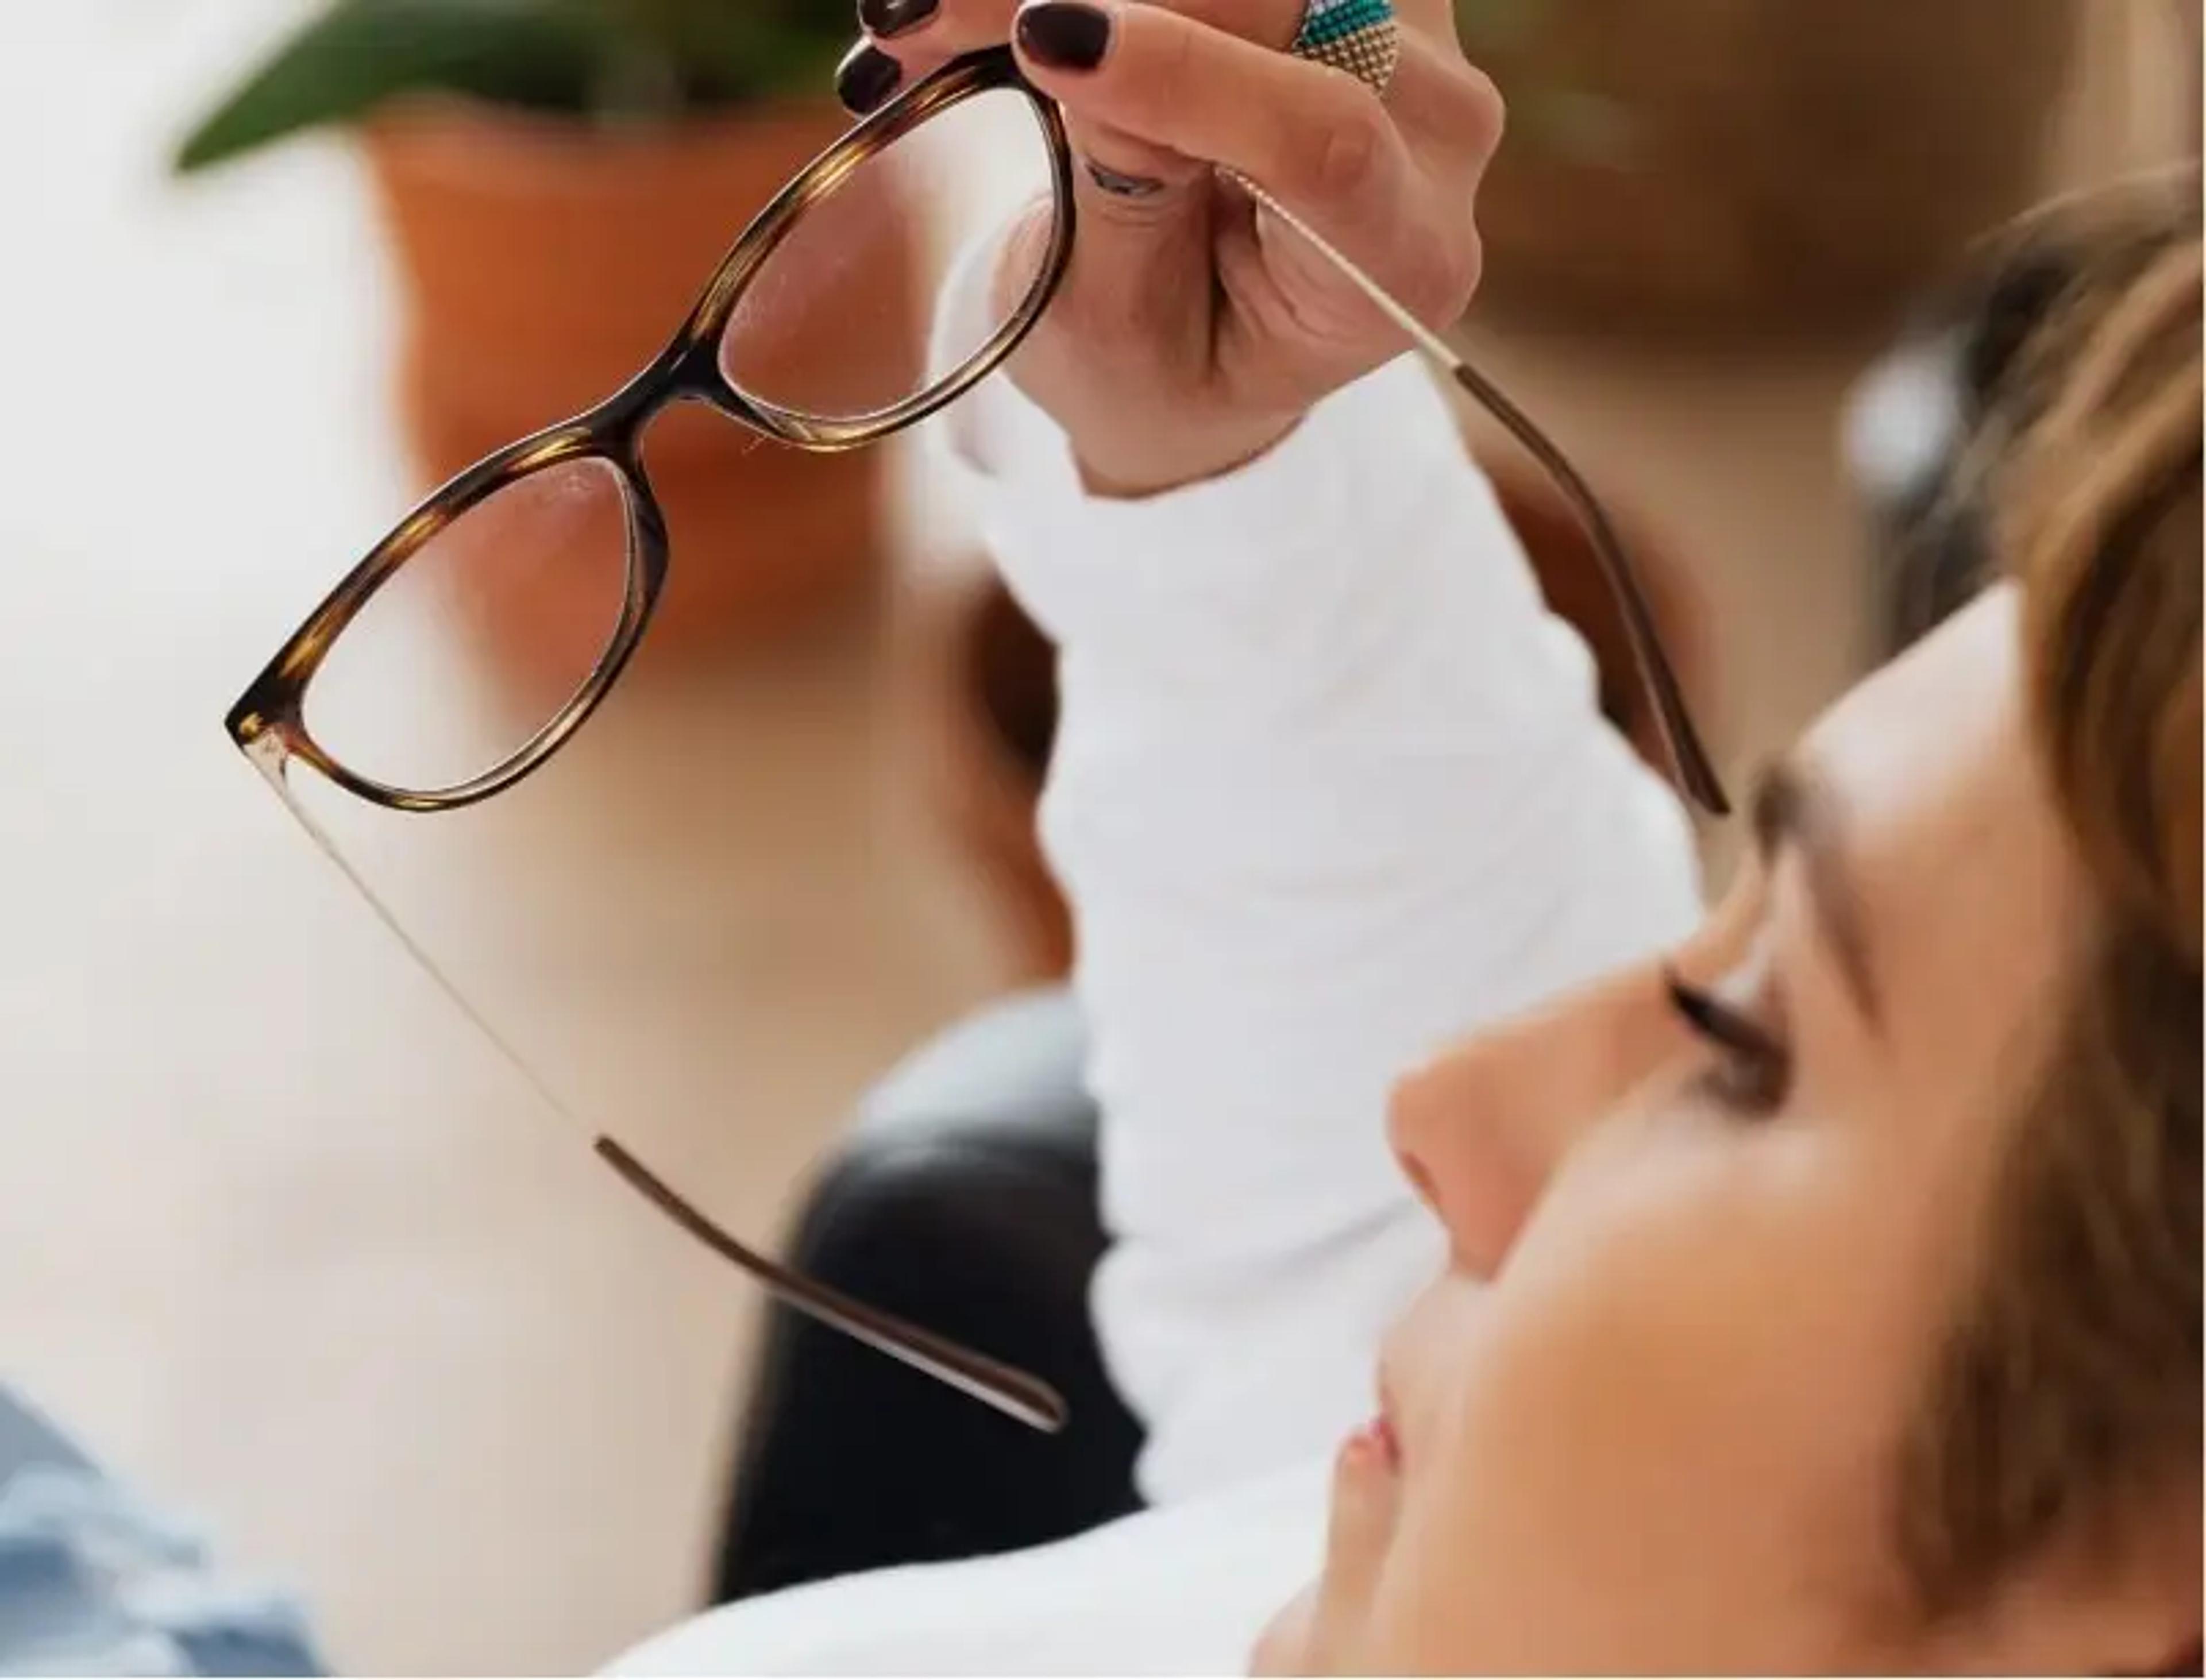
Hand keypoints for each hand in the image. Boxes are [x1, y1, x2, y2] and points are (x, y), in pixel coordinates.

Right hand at [840, 0, 1501, 494]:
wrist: (1210, 340)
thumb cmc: (1165, 363)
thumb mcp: (1119, 331)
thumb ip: (1122, 200)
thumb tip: (1090, 43)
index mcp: (1408, 260)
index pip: (1324, 141)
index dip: (1182, 76)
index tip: (1043, 42)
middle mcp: (1442, 134)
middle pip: (1287, 7)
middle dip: (1095, 0)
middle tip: (917, 15)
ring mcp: (1411, 34)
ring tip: (936, 18)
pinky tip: (1012, 11)